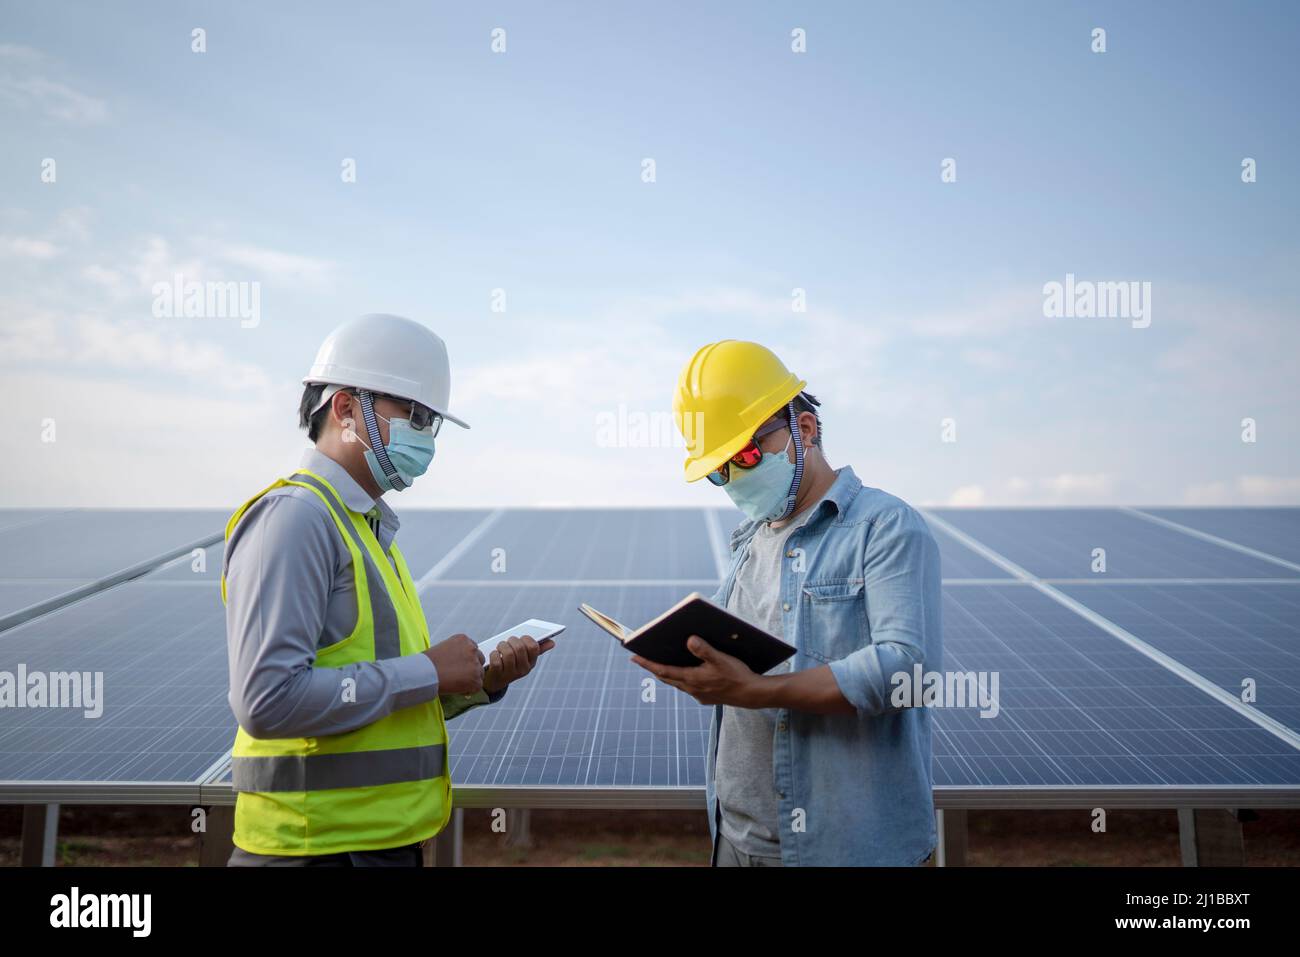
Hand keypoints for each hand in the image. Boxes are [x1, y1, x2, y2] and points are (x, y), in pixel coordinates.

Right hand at [424, 633, 484, 694]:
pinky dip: (469, 689)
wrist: (425, 673)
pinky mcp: (475, 679)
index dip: (467, 658)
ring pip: (480, 673)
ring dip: (472, 678)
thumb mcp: (443, 647)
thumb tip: (459, 662)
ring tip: (457, 683)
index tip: (461, 665)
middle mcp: (472, 649)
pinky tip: (457, 689)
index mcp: (463, 639)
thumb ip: (455, 652)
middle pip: (480, 659)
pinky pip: (478, 686)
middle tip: (461, 675)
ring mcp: (475, 664)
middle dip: (472, 667)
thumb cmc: (427, 662)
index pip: (473, 648)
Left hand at [482, 634, 554, 693]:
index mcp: (531, 663)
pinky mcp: (498, 675)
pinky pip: (497, 660)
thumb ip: (537, 649)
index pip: (533, 647)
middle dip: (512, 640)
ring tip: (500, 646)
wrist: (495, 682)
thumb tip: (552, 643)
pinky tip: (494, 654)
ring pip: (508, 653)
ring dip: (502, 646)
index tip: (521, 638)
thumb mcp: (524, 658)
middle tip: (508, 641)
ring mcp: (511, 674)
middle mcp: (523, 670)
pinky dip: (493, 654)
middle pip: (520, 648)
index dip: (526, 639)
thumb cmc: (510, 664)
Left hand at [631, 635, 762, 706]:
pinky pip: (689, 687)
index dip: (647, 664)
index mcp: (692, 679)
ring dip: (669, 673)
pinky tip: (688, 673)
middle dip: (654, 667)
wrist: (752, 695)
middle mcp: (692, 689)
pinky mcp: (707, 697)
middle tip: (642, 658)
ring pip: (678, 683)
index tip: (634, 657)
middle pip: (667, 677)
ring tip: (661, 664)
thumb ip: (704, 649)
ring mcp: (699, 695)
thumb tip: (689, 640)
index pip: (663, 671)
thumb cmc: (737, 676)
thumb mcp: (721, 659)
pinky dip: (683, 679)